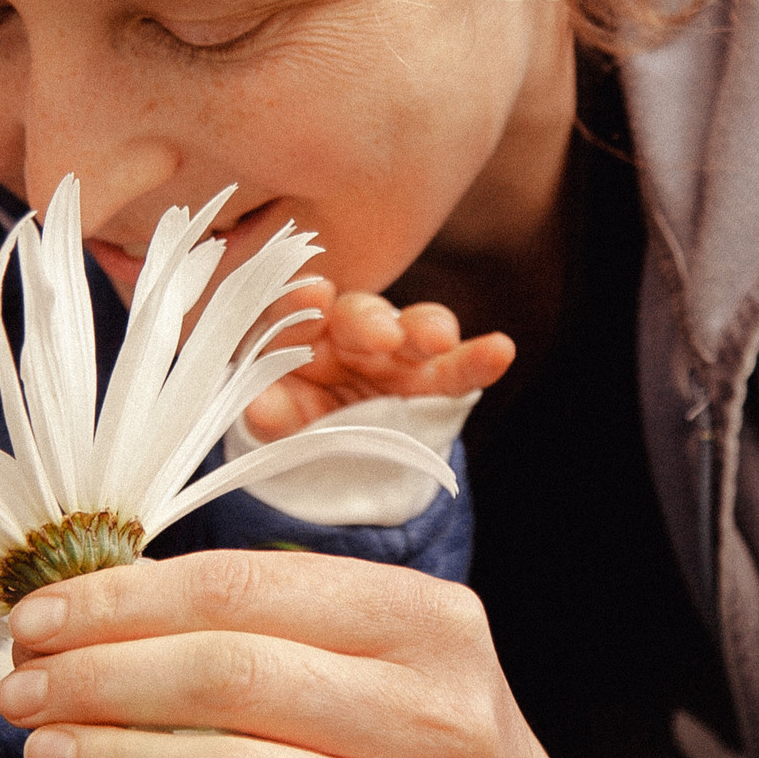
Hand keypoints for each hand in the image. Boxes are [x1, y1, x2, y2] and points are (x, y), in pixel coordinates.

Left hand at [0, 552, 665, 757]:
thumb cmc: (422, 737)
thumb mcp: (382, 650)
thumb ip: (266, 619)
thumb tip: (94, 606)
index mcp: (421, 619)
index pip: (241, 588)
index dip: (121, 601)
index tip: (37, 618)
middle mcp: (431, 711)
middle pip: (228, 677)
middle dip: (100, 677)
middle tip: (20, 690)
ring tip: (44, 752)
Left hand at [242, 283, 513, 442]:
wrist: (336, 463)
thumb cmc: (299, 425)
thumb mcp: (279, 423)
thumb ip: (269, 412)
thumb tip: (258, 407)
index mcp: (300, 335)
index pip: (296, 309)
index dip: (304, 299)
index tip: (314, 294)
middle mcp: (348, 334)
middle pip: (358, 314)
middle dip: (368, 319)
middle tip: (379, 334)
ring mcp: (396, 353)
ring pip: (412, 330)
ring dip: (424, 329)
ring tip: (436, 339)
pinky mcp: (435, 381)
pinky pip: (458, 368)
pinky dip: (478, 359)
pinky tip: (500, 350)